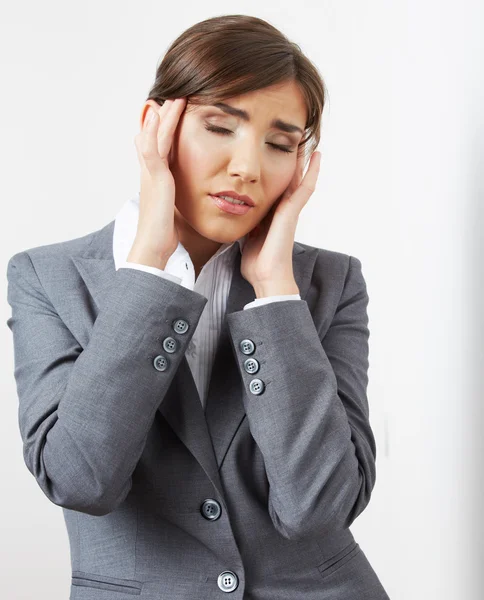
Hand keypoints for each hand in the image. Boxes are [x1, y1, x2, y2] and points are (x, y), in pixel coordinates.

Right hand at [127, 97, 186, 268]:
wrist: (152, 246)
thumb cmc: (162, 233)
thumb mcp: (170, 210)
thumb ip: (173, 198)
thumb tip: (176, 198)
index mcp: (155, 179)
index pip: (159, 149)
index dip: (164, 132)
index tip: (172, 115)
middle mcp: (150, 173)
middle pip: (155, 138)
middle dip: (163, 118)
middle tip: (172, 98)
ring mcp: (150, 174)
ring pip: (153, 138)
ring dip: (162, 117)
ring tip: (171, 98)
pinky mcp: (154, 178)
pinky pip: (151, 149)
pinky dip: (154, 130)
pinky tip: (158, 114)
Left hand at [240, 150, 321, 296]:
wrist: (266, 277)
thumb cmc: (257, 263)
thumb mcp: (246, 237)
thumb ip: (245, 225)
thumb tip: (235, 214)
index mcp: (271, 216)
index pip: (275, 189)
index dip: (275, 174)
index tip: (274, 157)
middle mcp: (282, 212)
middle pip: (289, 181)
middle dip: (291, 164)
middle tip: (295, 142)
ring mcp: (289, 211)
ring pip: (299, 181)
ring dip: (303, 162)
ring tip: (307, 142)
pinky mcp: (292, 213)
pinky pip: (305, 188)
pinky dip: (311, 172)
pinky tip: (316, 156)